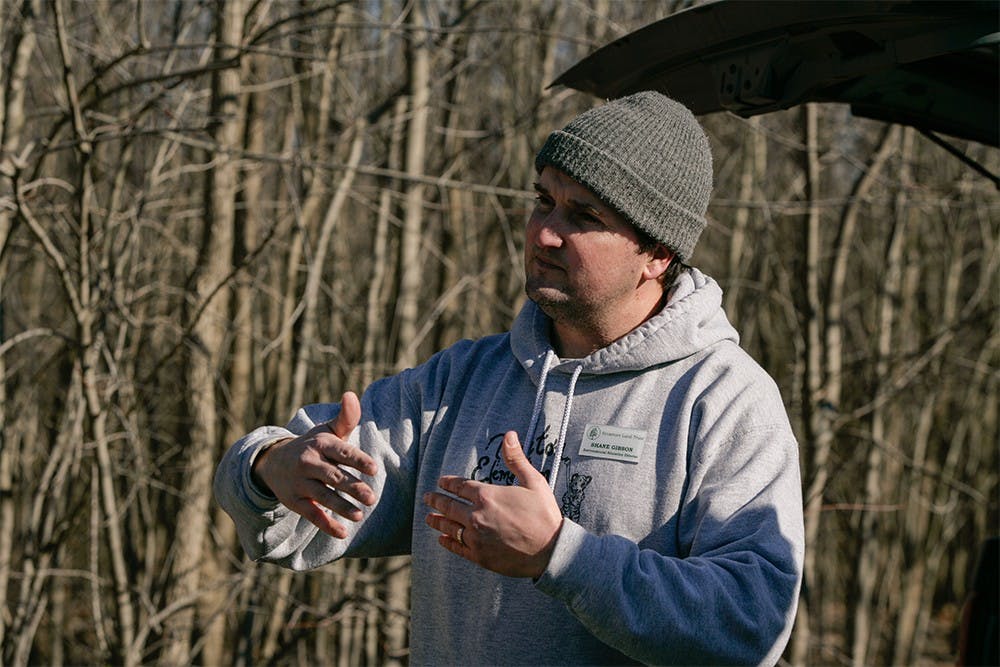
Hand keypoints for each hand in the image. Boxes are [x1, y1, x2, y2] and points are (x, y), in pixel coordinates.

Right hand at [252, 391, 377, 537]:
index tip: (374, 469)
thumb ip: (346, 418)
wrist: (274, 461)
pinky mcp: (294, 501)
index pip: (342, 452)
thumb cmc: (313, 445)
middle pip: (333, 476)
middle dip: (352, 487)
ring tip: (359, 516)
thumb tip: (352, 395)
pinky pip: (311, 514)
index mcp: (321, 444)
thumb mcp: (327, 430)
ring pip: (322, 496)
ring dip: (341, 507)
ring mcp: (300, 483)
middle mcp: (309, 463)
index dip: (358, 460)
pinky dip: (326, 524)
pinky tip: (342, 533)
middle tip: (372, 497)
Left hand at [423, 431, 562, 577]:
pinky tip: (442, 539)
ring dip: (437, 521)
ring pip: (449, 527)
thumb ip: (516, 459)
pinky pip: (457, 547)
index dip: (448, 483)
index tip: (441, 482)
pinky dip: (447, 542)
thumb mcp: (533, 481)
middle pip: (449, 506)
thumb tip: (509, 435)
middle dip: (436, 500)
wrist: (551, 551)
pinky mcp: (479, 556)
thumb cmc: (544, 515)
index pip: (460, 486)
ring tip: (428, 518)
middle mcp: (476, 516)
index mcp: (487, 496)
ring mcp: (476, 538)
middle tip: (427, 498)